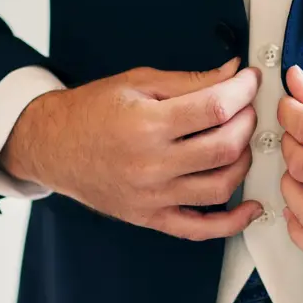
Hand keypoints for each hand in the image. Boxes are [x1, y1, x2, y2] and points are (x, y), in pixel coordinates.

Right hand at [0, 58, 264, 240]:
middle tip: (246, 108)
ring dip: (244, 162)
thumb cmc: (91, 111)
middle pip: (224, 148)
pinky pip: (200, 229)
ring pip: (220, 187)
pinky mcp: (151, 218)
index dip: (243, 90)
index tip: (251, 81)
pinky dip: (232, 222)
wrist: (52, 146)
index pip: (214, 108)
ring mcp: (152, 196)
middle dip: (247, 123)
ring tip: (241, 142)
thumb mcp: (138, 82)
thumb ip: (190, 80)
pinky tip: (250, 207)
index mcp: (146, 124)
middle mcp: (151, 164)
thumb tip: (233, 73)